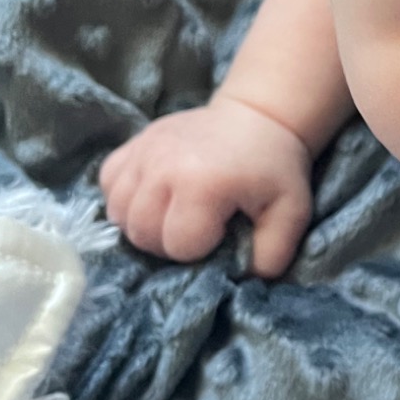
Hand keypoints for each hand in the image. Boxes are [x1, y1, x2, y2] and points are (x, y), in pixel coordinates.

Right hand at [100, 93, 314, 276]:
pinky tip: (155, 198)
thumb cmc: (273, 169)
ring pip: (119, 214)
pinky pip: (108, 187)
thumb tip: (242, 281)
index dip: (201, 249)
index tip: (221, 231)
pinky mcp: (132, 145)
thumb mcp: (291, 213)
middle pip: (142, 234)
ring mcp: (143, 152)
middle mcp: (162, 166)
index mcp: (202, 183)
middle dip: (169, 243)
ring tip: (175, 215)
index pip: (179, 246)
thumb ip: (272, 255)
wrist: (255, 118)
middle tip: (198, 227)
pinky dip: (126, 200)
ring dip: (144, 225)